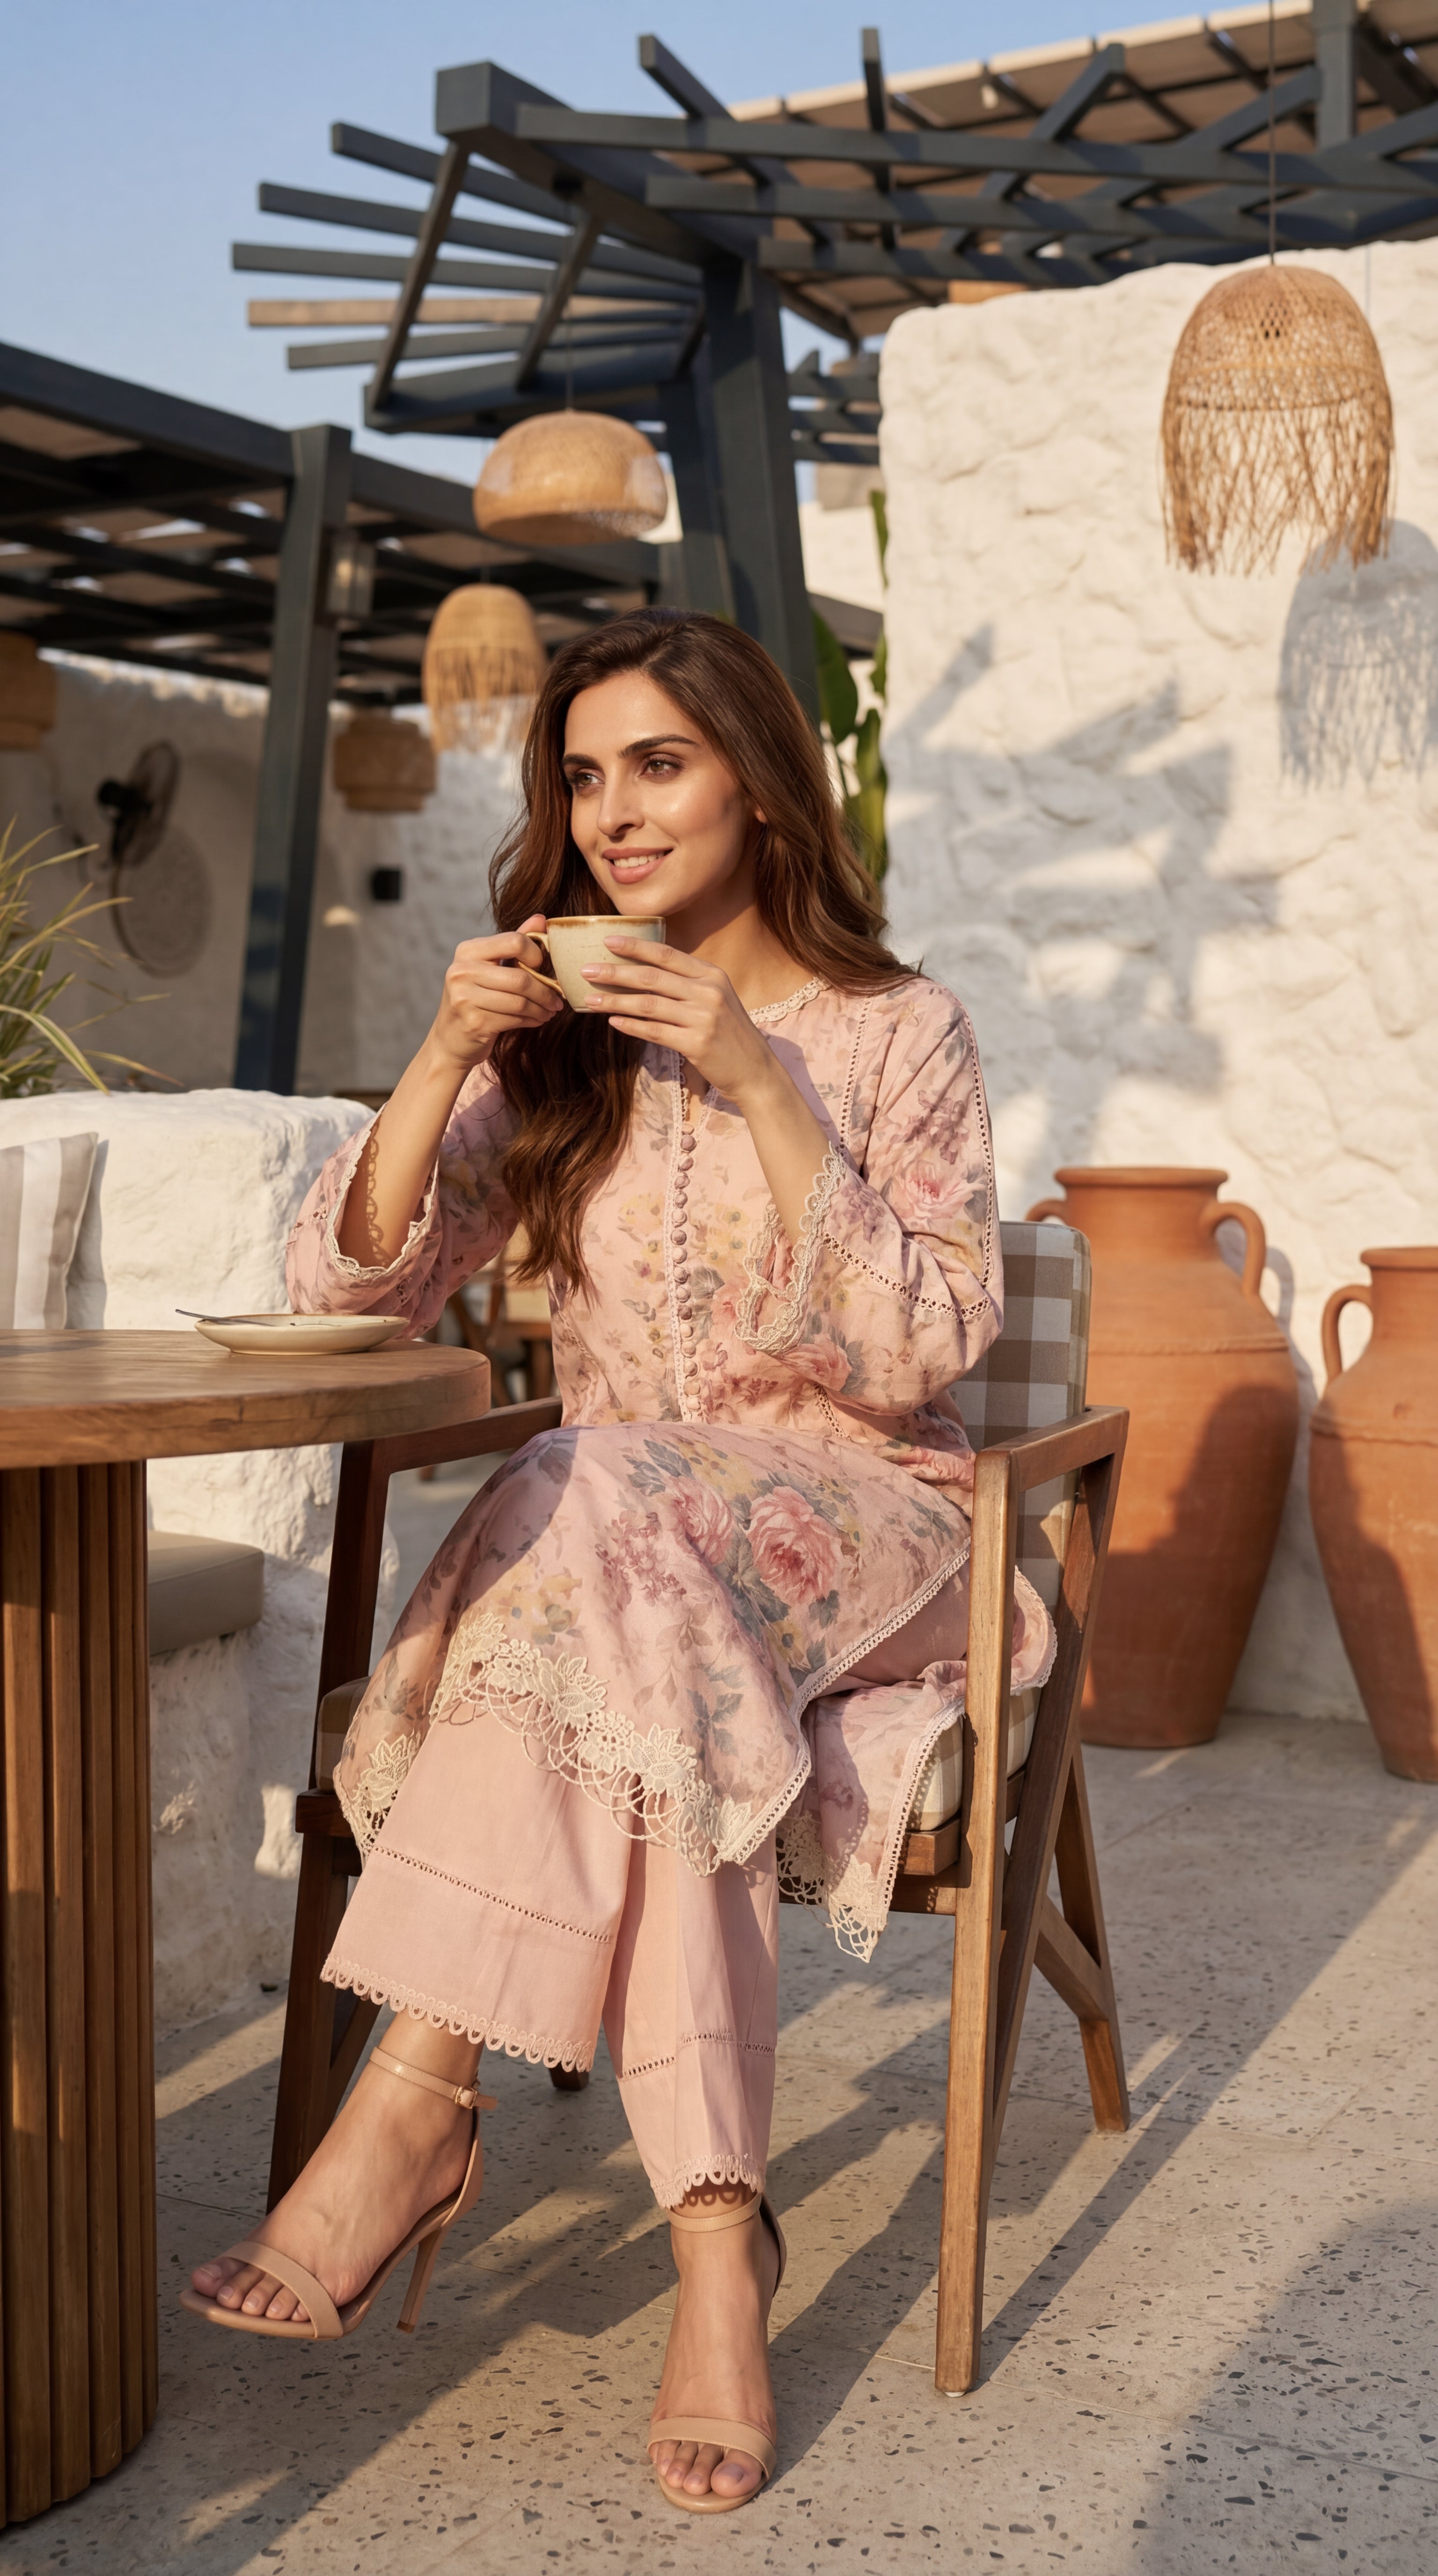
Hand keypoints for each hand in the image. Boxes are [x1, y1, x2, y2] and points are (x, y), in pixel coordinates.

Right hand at [428, 915, 560, 1074]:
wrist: (450, 1038)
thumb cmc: (476, 997)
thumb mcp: (489, 966)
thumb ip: (514, 943)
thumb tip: (541, 919)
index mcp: (468, 950)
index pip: (514, 941)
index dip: (536, 955)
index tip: (543, 967)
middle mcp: (462, 971)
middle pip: (520, 978)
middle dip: (546, 991)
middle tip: (558, 999)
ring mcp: (465, 998)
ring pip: (520, 1002)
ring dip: (542, 1008)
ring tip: (550, 1010)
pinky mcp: (474, 1023)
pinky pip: (515, 1019)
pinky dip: (532, 1020)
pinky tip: (537, 1019)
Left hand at [584, 938, 778, 1106]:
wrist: (756, 1071)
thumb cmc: (731, 1035)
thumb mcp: (716, 999)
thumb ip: (688, 984)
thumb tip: (645, 972)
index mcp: (712, 974)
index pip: (667, 954)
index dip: (636, 946)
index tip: (608, 941)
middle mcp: (708, 991)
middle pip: (652, 977)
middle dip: (615, 972)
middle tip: (586, 969)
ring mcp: (703, 1018)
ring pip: (648, 1004)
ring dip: (615, 1000)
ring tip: (589, 999)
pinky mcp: (696, 1043)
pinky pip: (654, 1031)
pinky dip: (631, 1026)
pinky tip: (612, 1021)